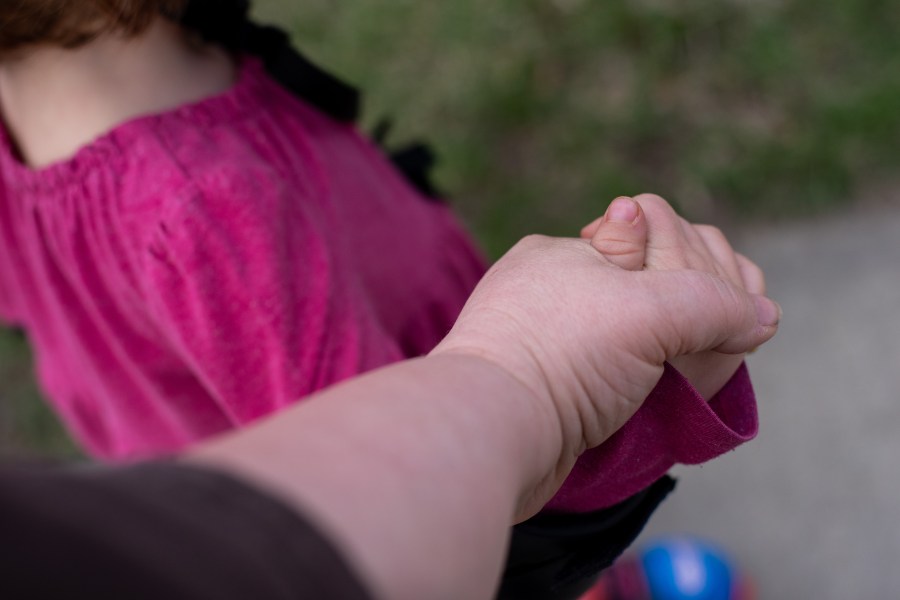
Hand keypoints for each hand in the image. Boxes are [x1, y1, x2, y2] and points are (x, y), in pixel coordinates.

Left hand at [433, 216, 778, 510]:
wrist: (488, 434)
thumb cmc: (560, 355)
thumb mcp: (647, 311)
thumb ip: (713, 302)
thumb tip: (763, 315)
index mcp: (564, 252)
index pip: (654, 236)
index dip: (698, 268)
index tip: (718, 307)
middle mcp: (550, 290)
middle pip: (645, 288)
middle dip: (686, 312)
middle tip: (710, 342)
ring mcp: (544, 340)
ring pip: (628, 336)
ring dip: (667, 354)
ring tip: (688, 375)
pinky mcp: (545, 390)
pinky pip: (606, 374)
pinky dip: (637, 384)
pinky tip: (655, 398)